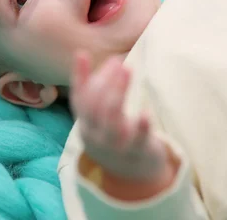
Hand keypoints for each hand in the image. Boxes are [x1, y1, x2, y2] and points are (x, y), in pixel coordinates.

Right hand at [70, 52, 169, 182]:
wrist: (132, 174)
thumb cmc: (111, 132)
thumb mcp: (96, 113)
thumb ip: (89, 85)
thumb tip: (81, 52)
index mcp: (86, 124)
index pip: (80, 99)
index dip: (80, 77)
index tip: (84, 54)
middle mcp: (97, 135)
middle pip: (96, 108)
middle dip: (106, 83)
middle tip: (119, 62)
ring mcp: (117, 145)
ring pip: (112, 122)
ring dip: (118, 94)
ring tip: (128, 69)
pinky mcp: (139, 151)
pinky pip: (138, 140)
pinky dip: (142, 126)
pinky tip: (146, 112)